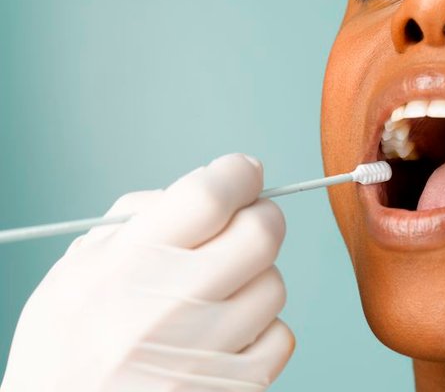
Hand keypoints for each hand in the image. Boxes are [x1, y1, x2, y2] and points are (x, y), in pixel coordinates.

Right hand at [1, 154, 293, 390]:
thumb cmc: (69, 344)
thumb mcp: (79, 266)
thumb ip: (140, 218)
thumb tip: (210, 187)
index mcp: (125, 266)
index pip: (208, 197)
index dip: (237, 173)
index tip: (243, 171)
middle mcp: (168, 307)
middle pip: (260, 235)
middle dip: (260, 216)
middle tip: (247, 219)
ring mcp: (203, 353)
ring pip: (274, 284)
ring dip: (255, 276)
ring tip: (220, 290)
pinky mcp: (232, 388)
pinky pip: (280, 336)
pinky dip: (262, 326)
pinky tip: (228, 330)